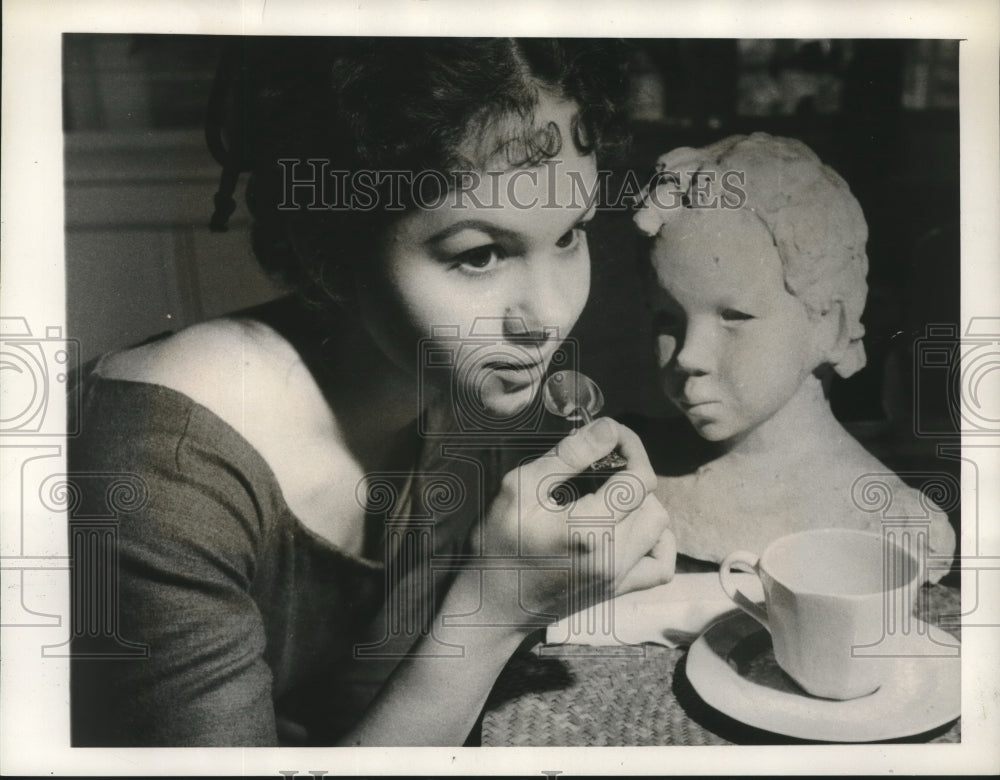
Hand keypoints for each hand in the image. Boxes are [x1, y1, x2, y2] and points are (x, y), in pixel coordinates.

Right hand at [471, 417, 673, 628]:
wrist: (492, 604)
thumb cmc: (499, 542)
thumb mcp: (521, 488)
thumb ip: (569, 456)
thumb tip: (610, 428)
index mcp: (590, 529)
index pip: (639, 477)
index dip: (632, 448)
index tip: (611, 436)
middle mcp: (614, 557)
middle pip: (651, 499)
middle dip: (632, 473)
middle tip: (601, 466)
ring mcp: (619, 578)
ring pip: (660, 527)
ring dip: (641, 504)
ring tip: (610, 497)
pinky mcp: (619, 591)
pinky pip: (662, 565)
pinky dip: (657, 542)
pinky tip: (633, 530)